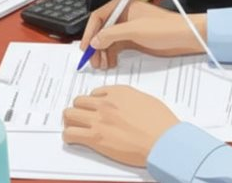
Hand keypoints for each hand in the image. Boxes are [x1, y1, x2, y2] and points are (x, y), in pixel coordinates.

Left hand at [62, 86, 178, 166]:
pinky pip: (70, 133)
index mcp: (119, 92)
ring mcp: (98, 119)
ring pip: (69, 114)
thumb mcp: (146, 101)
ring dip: (70, 121)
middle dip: (78, 110)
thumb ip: (130, 100)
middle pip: (78, 101)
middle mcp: (105, 102)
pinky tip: (73, 139)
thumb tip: (124, 106)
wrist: (162, 141)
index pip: (94, 93)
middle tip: (80, 118)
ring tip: (74, 128)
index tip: (93, 109)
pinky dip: (69, 136)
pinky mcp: (95, 137)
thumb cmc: (160, 124)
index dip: (92, 102)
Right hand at [79, 0, 204, 69]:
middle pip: (102, 30)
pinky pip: (117, 46)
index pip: (98, 17)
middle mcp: (123, 15)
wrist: (184, 37)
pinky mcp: (134, 39)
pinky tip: (111, 63)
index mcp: (122, 5)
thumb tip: (95, 41)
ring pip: (108, 40)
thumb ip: (112, 34)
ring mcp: (129, 28)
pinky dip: (112, 55)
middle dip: (96, 45)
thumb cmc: (165, 28)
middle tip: (94, 61)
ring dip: (103, 52)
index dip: (89, 32)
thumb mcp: (135, 30)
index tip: (86, 47)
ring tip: (103, 65)